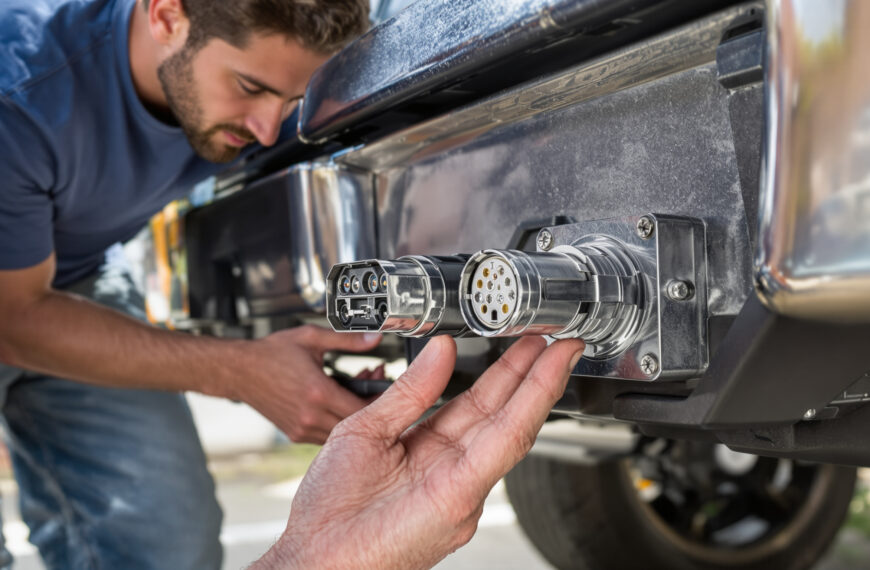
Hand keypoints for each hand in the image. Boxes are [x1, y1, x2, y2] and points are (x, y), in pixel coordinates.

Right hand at [234, 325, 382, 443]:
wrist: (239, 370)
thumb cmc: (271, 353)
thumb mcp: (312, 338)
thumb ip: (347, 339)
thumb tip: (375, 338)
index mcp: (317, 393)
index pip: (363, 408)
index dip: (380, 399)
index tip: (384, 385)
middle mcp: (310, 416)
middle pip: (356, 423)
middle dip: (370, 405)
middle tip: (373, 383)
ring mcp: (302, 428)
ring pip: (342, 432)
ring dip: (353, 415)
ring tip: (355, 390)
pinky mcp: (295, 433)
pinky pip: (326, 434)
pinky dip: (337, 421)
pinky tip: (337, 401)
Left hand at [254, 334, 583, 569]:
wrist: (312, 560)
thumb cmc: (329, 512)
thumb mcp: (366, 430)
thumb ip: (409, 391)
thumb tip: (440, 349)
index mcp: (430, 453)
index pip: (476, 404)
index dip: (501, 372)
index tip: (518, 340)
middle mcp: (454, 472)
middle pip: (501, 412)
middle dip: (531, 372)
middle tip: (554, 336)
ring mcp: (463, 489)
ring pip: (513, 427)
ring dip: (541, 385)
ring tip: (560, 351)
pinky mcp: (460, 499)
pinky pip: (501, 448)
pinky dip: (527, 410)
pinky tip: (542, 382)